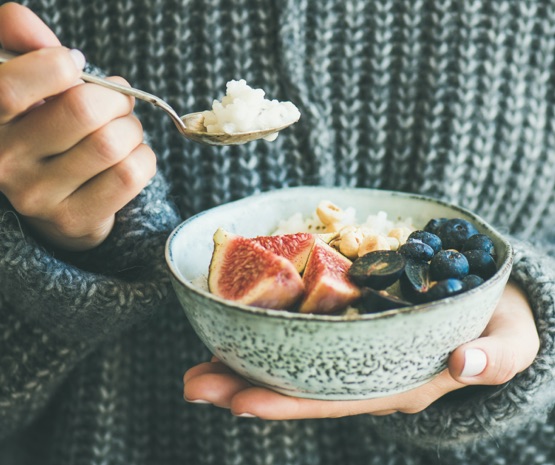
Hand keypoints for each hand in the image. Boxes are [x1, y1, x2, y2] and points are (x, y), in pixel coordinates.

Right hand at [0, 3, 155, 250]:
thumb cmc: (44, 128)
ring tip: (124, 130)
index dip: (57, 67)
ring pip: (113, 143)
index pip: (11, 89)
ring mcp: (39, 198)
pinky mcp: (75, 220)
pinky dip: (144, 157)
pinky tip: (131, 156)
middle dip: (114, 97)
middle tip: (117, 102)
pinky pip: (131, 174)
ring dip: (132, 128)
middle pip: (82, 110)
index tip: (75, 66)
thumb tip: (24, 20)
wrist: (56, 200)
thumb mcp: (26, 83)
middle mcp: (4, 162)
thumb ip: (21, 44)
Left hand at [183, 281, 538, 418]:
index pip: (336, 400)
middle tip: (192, 383)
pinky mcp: (352, 325)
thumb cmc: (502, 327)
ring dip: (244, 364)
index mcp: (399, 384)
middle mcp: (368, 373)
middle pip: (300, 386)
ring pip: (294, 364)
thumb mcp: (511, 341)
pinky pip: (304, 335)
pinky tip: (236, 330)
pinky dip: (268, 334)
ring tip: (197, 365)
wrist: (495, 306)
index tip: (239, 403)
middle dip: (245, 388)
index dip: (289, 403)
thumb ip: (496, 356)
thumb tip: (467, 363)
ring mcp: (356, 350)